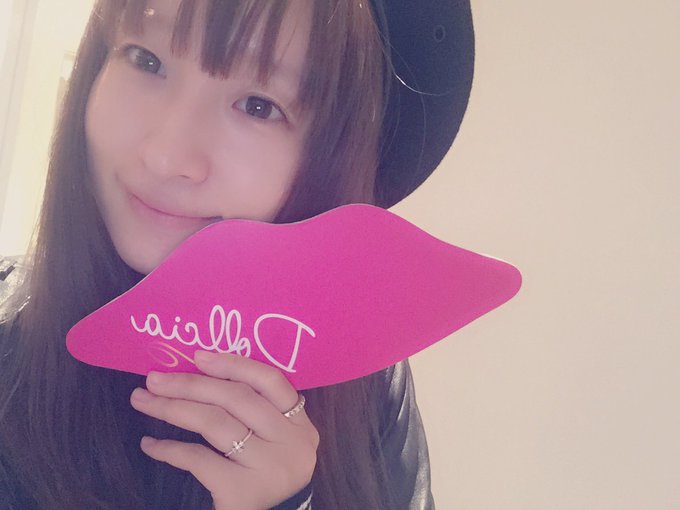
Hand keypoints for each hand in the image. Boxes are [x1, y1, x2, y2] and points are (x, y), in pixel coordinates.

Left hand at [129, 350, 318, 509]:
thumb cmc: (264, 471)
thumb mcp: (273, 438)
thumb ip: (254, 408)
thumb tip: (200, 369)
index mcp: (299, 423)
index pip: (270, 380)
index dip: (234, 364)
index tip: (197, 356)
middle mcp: (290, 443)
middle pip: (236, 399)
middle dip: (190, 384)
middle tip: (154, 379)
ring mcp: (269, 467)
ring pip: (216, 424)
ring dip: (173, 408)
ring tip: (142, 400)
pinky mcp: (244, 492)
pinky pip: (200, 459)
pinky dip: (170, 449)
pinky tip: (149, 444)